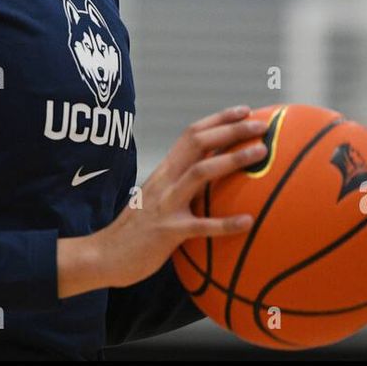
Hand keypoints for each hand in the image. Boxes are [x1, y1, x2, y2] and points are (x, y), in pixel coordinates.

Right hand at [95, 105, 268, 288]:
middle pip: (198, 143)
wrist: (105, 255)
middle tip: (262, 125)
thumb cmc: (138, 228)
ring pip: (201, 173)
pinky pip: (200, 226)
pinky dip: (226, 223)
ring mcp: (166, 204)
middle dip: (231, 130)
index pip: (192, 134)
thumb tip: (212, 174)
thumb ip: (180, 183)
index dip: (219, 119)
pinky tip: (249, 222)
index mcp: (164, 170)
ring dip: (232, 159)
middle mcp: (165, 180)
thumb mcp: (157, 196)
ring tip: (260, 154)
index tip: (246, 110)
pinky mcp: (168, 232)